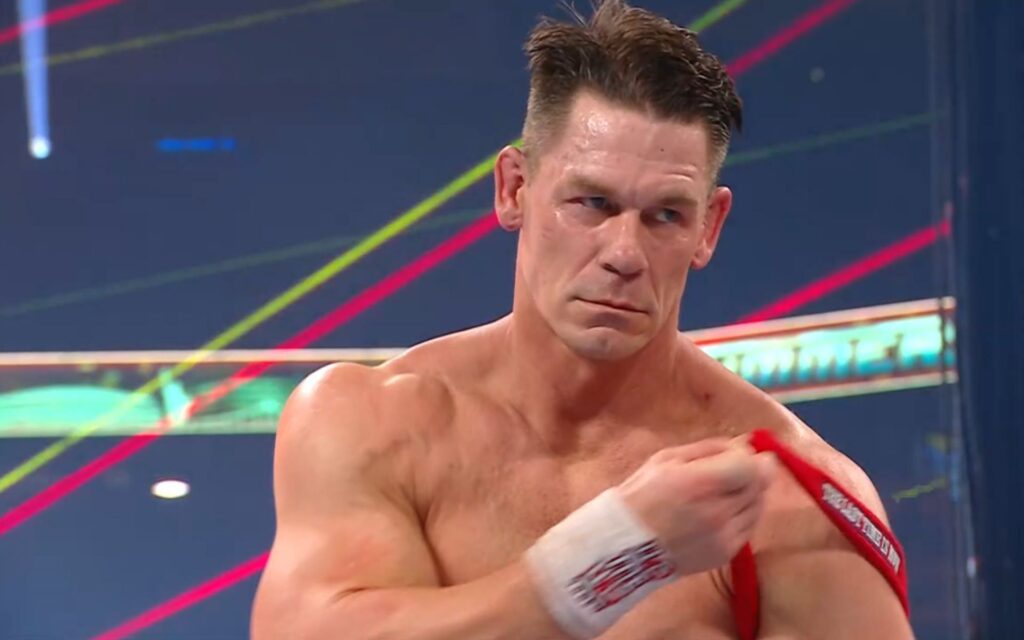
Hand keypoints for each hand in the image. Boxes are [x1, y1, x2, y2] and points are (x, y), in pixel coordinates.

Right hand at [617, 437, 777, 575]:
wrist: (625, 544)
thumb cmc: (642, 494)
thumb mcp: (668, 458)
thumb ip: (711, 448)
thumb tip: (746, 444)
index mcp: (698, 483)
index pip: (749, 465)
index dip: (747, 456)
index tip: (734, 454)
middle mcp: (717, 512)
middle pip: (758, 485)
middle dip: (749, 473)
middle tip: (728, 471)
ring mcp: (723, 536)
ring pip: (757, 506)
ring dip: (747, 494)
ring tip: (721, 492)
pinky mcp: (725, 554)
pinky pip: (749, 527)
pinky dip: (742, 516)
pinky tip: (720, 512)